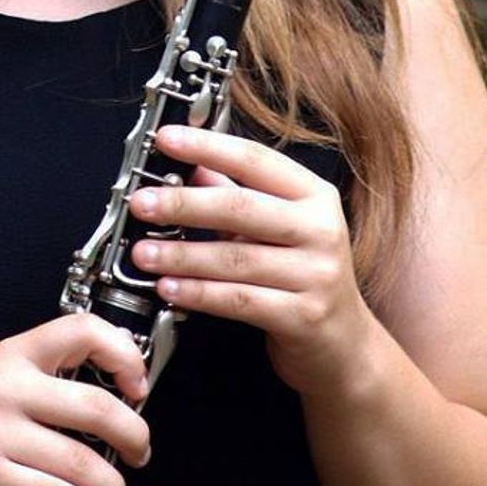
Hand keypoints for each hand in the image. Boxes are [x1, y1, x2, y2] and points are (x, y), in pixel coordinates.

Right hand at [0, 314, 150, 485]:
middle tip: (140, 451)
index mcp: (13, 354)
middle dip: (135, 437)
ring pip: (83, 462)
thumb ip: (43, 378)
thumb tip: (112, 394)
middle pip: (98, 407)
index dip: (124, 355)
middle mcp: (7, 386)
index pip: (83, 330)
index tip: (138, 384)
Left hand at [129, 125, 375, 397]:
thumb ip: (233, 194)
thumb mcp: (275, 227)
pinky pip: (238, 300)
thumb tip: (188, 165)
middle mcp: (321, 229)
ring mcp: (317, 275)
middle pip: (242, 207)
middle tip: (141, 203)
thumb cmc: (302, 277)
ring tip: (142, 253)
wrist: (344, 347)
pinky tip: (168, 288)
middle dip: (184, 204)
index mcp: (314, 195)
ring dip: (181, 255)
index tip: (166, 139)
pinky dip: (198, 293)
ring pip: (235, 258)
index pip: (255, 159)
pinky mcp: (304, 317)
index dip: (208, 146)